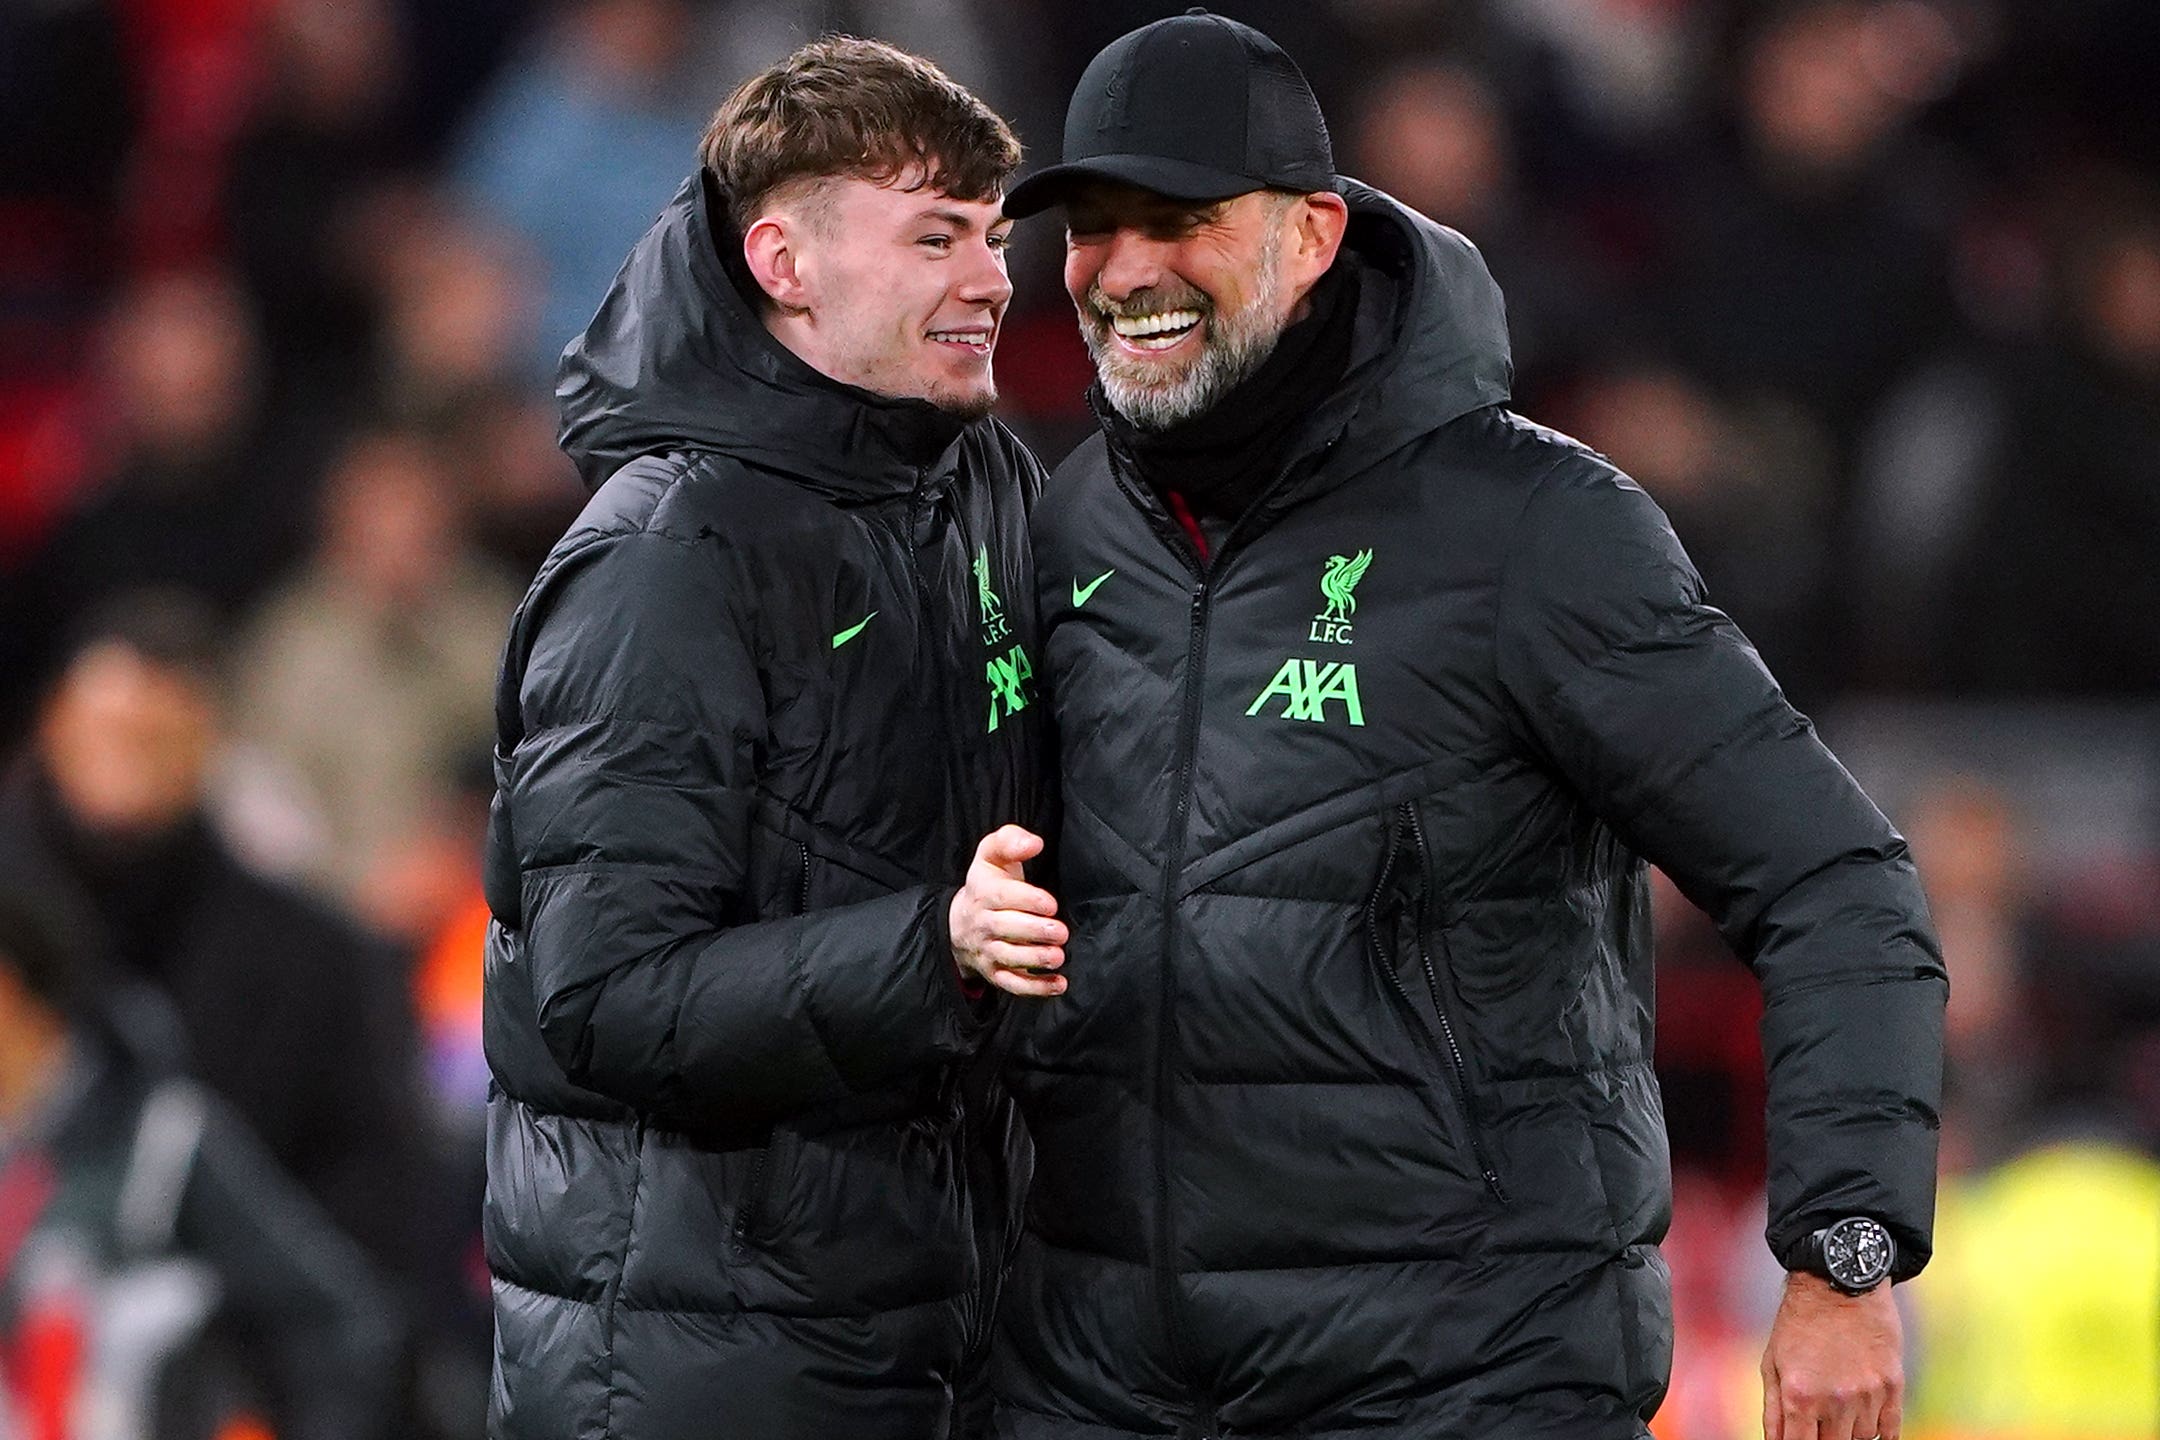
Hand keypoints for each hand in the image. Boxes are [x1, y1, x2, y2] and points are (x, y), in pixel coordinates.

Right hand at [950, 826, 1067, 998]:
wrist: (959, 922)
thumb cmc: (988, 883)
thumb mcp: (991, 855)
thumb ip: (1010, 841)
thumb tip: (1034, 843)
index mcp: (982, 893)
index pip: (1002, 897)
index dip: (1027, 900)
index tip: (1050, 903)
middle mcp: (983, 924)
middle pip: (1006, 929)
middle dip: (1034, 931)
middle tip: (1060, 931)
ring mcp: (987, 951)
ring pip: (1009, 958)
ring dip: (1035, 959)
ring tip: (1058, 956)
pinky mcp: (994, 973)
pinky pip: (1012, 984)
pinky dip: (1035, 988)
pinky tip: (1059, 984)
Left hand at [1761, 1271, 1902, 1439]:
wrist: (1838, 1283)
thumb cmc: (1798, 1323)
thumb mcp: (1772, 1362)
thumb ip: (1773, 1410)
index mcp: (1800, 1395)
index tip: (1800, 1438)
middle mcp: (1836, 1400)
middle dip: (1823, 1438)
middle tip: (1819, 1422)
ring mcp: (1868, 1395)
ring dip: (1849, 1433)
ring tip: (1838, 1410)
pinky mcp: (1893, 1386)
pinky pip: (1890, 1431)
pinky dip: (1880, 1434)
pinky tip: (1866, 1424)